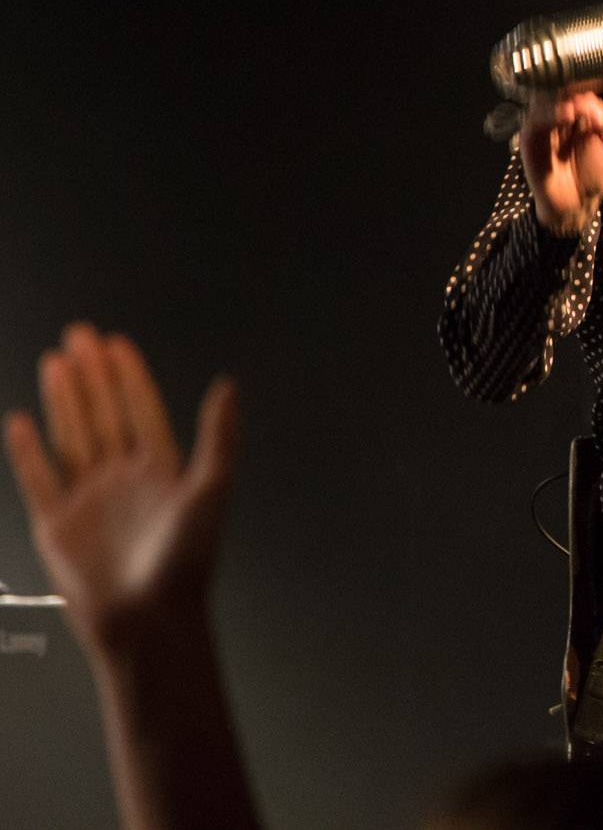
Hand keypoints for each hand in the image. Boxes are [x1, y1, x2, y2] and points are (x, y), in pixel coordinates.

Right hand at [4, 323, 238, 657]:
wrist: (149, 619)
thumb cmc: (187, 560)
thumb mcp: (212, 490)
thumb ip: (219, 437)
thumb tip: (228, 385)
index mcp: (163, 471)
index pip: (142, 412)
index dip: (130, 378)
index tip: (118, 344)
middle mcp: (124, 480)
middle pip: (104, 416)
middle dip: (92, 376)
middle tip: (79, 335)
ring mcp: (88, 500)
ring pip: (72, 437)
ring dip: (64, 401)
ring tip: (56, 362)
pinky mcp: (56, 526)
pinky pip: (39, 479)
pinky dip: (29, 452)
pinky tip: (22, 421)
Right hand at [521, 73, 602, 235]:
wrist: (576, 205)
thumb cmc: (590, 171)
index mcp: (574, 106)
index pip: (580, 79)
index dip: (596, 73)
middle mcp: (555, 110)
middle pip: (564, 83)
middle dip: (588, 90)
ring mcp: (541, 122)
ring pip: (551, 96)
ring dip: (576, 102)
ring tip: (595, 116)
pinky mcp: (530, 138)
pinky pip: (538, 119)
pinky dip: (554, 113)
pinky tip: (571, 115)